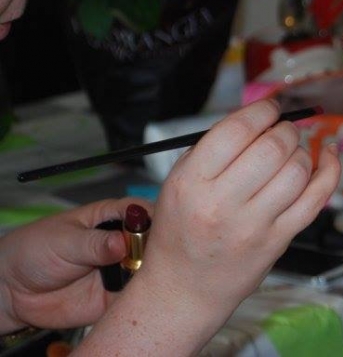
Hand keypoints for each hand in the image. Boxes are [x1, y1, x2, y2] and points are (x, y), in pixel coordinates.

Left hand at [0, 197, 150, 331]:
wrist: (12, 291)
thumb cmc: (34, 252)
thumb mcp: (63, 242)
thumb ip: (94, 244)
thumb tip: (123, 243)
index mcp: (110, 217)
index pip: (142, 211)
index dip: (155, 218)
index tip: (161, 229)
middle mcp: (122, 242)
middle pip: (153, 241)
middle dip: (156, 249)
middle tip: (147, 259)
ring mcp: (121, 269)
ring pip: (149, 269)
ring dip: (151, 274)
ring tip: (141, 279)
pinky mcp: (116, 296)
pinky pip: (136, 297)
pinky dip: (140, 297)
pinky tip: (136, 296)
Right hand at [99, 100, 339, 348]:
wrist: (184, 288)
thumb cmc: (182, 228)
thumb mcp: (180, 182)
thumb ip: (214, 147)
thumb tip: (259, 116)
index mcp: (192, 182)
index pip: (235, 130)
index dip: (261, 110)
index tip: (270, 108)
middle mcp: (222, 203)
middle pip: (272, 147)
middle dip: (285, 129)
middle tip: (283, 130)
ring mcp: (254, 225)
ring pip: (297, 170)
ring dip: (302, 151)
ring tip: (292, 152)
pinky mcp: (278, 240)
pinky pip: (316, 199)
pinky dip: (329, 171)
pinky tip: (327, 156)